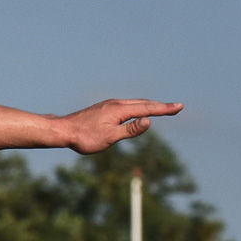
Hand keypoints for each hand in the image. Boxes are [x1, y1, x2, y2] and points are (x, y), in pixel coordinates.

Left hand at [59, 98, 181, 153]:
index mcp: (119, 110)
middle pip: (143, 103)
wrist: (61, 131)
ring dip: (149, 105)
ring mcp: (108, 105)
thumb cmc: (84, 137)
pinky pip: (125, 105)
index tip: (179, 107)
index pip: (147, 109)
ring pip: (133, 103)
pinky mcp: (102, 108)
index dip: (164, 109)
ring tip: (161, 108)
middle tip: (176, 107)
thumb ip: (130, 130)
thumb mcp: (110, 137)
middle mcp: (115, 104)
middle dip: (160, 106)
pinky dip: (137, 107)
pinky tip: (135, 111)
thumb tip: (149, 120)